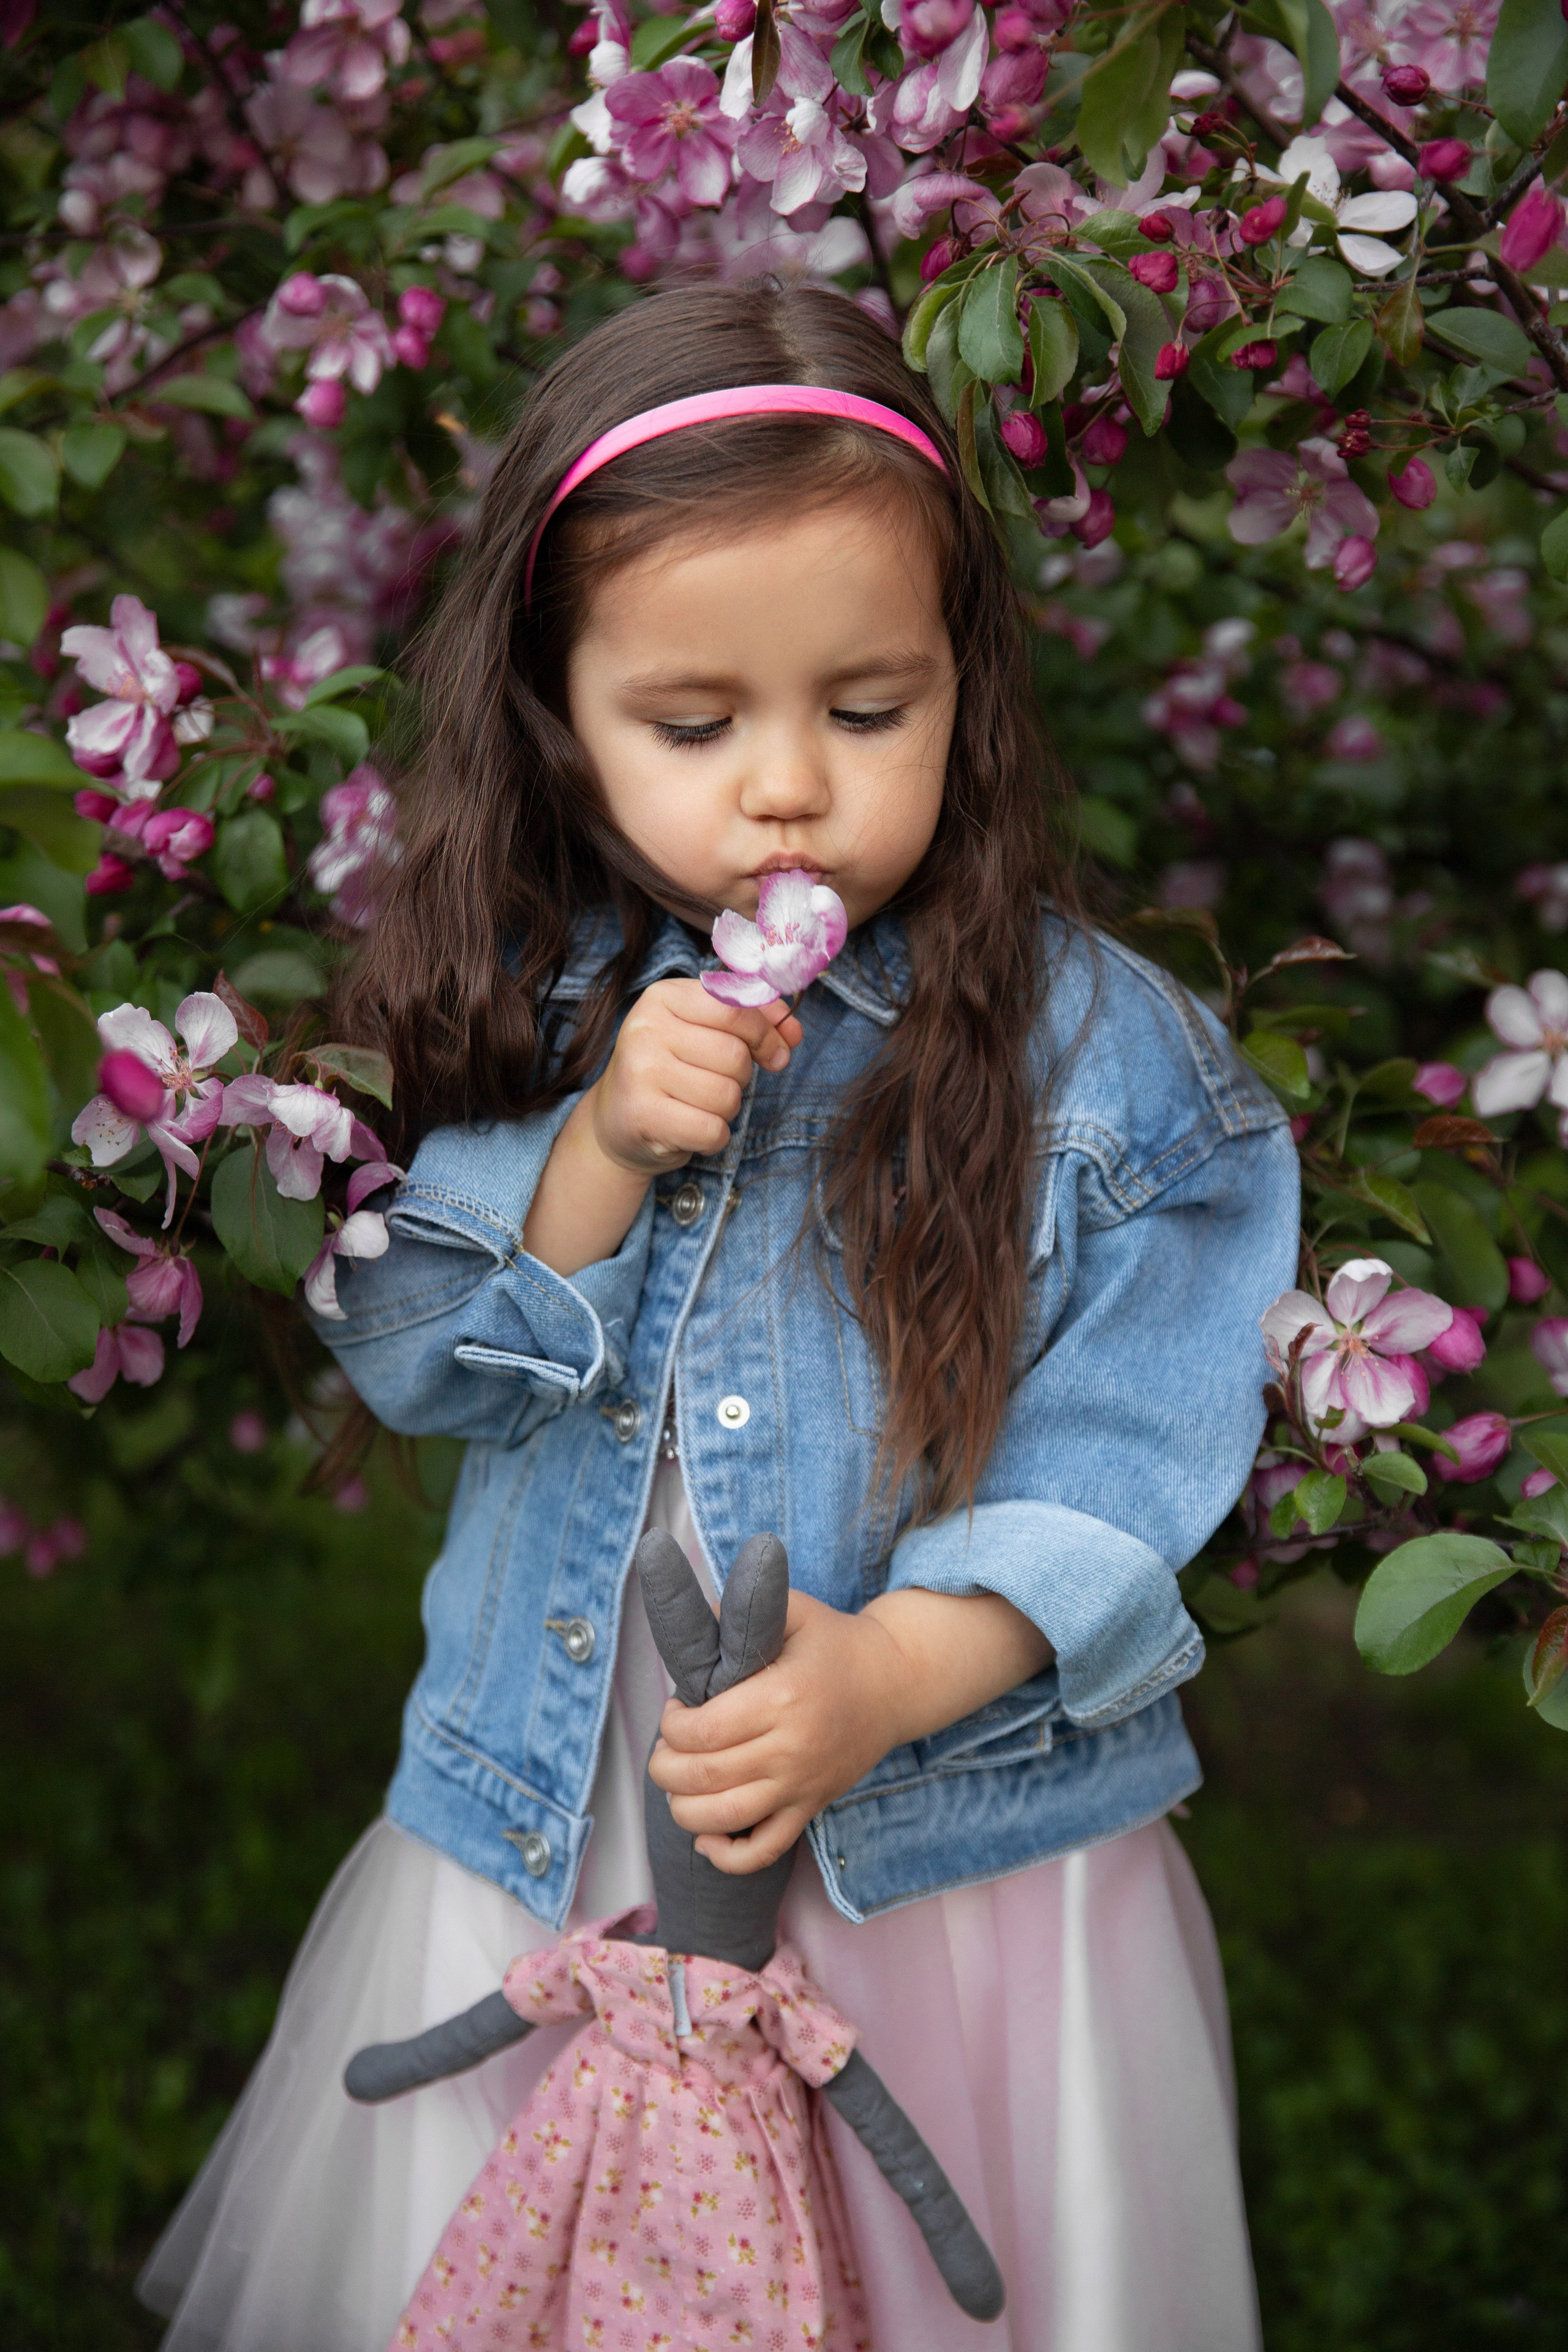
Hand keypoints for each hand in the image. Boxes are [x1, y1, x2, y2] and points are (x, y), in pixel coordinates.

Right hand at [523, 977, 802, 1275]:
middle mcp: (646, 1029)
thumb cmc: (671, 1070)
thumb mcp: (704, 1031)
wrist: (615, 1120)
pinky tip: (691, 1129)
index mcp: (663, 997)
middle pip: (735, 1056)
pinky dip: (714, 1137)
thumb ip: (753, 1021)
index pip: (736, 1010)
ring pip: (726, 1095)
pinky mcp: (642, 1116)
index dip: (767, 1035)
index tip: (775, 1053)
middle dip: (741, 1077)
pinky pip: (712, 1130)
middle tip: (717, 1083)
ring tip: (698, 1106)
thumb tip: (793, 1030)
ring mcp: (640, 1072)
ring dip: (726, 1109)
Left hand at [648, 1592, 906, 1874]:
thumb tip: (693, 1623)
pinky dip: (726, 1856)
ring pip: (725, 1818)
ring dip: (683, 1809)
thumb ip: (741, 1609)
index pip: (704, 1730)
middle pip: (704, 1776)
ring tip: (677, 1785)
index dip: (672, 1726)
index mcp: (782, 1698)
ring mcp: (801, 1785)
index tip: (675, 1710)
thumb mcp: (793, 1610)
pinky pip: (763, 1851)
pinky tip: (705, 1837)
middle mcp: (791, 1749)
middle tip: (664, 1748)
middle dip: (665, 1766)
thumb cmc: (835, 1644)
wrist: (895, 1683)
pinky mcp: (810, 1808)